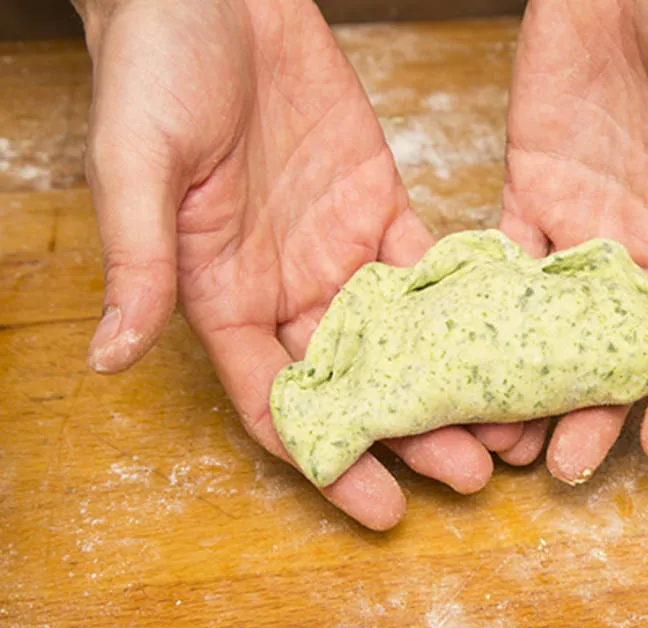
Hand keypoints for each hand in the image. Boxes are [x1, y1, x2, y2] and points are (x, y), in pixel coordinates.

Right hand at [76, 0, 509, 528]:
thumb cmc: (155, 67)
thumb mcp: (136, 166)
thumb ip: (139, 263)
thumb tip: (109, 358)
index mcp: (223, 294)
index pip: (279, 400)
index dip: (329, 459)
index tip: (381, 509)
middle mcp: (286, 286)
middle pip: (357, 382)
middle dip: (412, 436)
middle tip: (473, 477)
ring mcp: (336, 248)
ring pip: (403, 337)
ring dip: (450, 382)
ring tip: (508, 424)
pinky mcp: (379, 204)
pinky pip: (428, 268)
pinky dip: (465, 305)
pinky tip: (508, 337)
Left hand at [499, 0, 647, 482]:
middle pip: (622, 344)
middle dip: (596, 408)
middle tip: (564, 467)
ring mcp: (587, 221)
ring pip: (558, 319)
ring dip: (533, 377)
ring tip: (502, 436)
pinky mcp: (530, 191)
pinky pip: (506, 261)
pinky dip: (489, 309)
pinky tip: (468, 356)